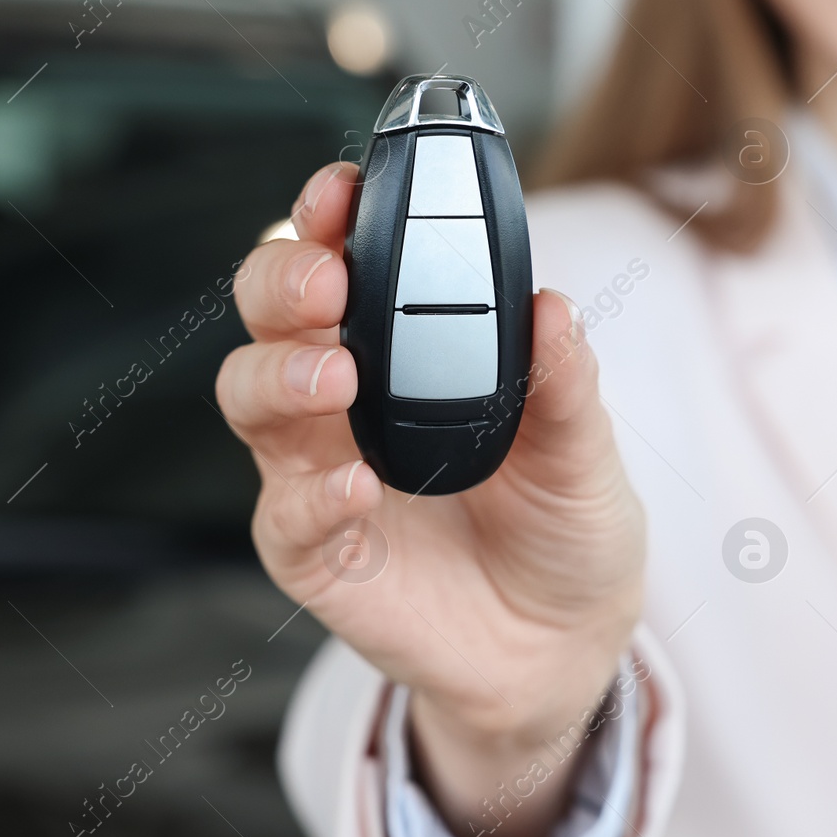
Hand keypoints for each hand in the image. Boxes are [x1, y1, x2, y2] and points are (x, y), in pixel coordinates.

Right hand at [217, 162, 645, 836]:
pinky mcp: (312, 551)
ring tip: (337, 381)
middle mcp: (348, 396)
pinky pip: (286, 514)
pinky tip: (358, 486)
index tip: (343, 189)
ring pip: (251, 397)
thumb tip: (552, 307)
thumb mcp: (585, 450)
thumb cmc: (561, 526)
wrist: (557, 647)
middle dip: (284, 280)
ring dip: (283, 376)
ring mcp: (318, 469)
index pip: (347, 258)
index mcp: (406, 346)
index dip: (331, 215)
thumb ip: (566, 384)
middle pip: (273, 311)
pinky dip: (313, 494)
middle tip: (329, 284)